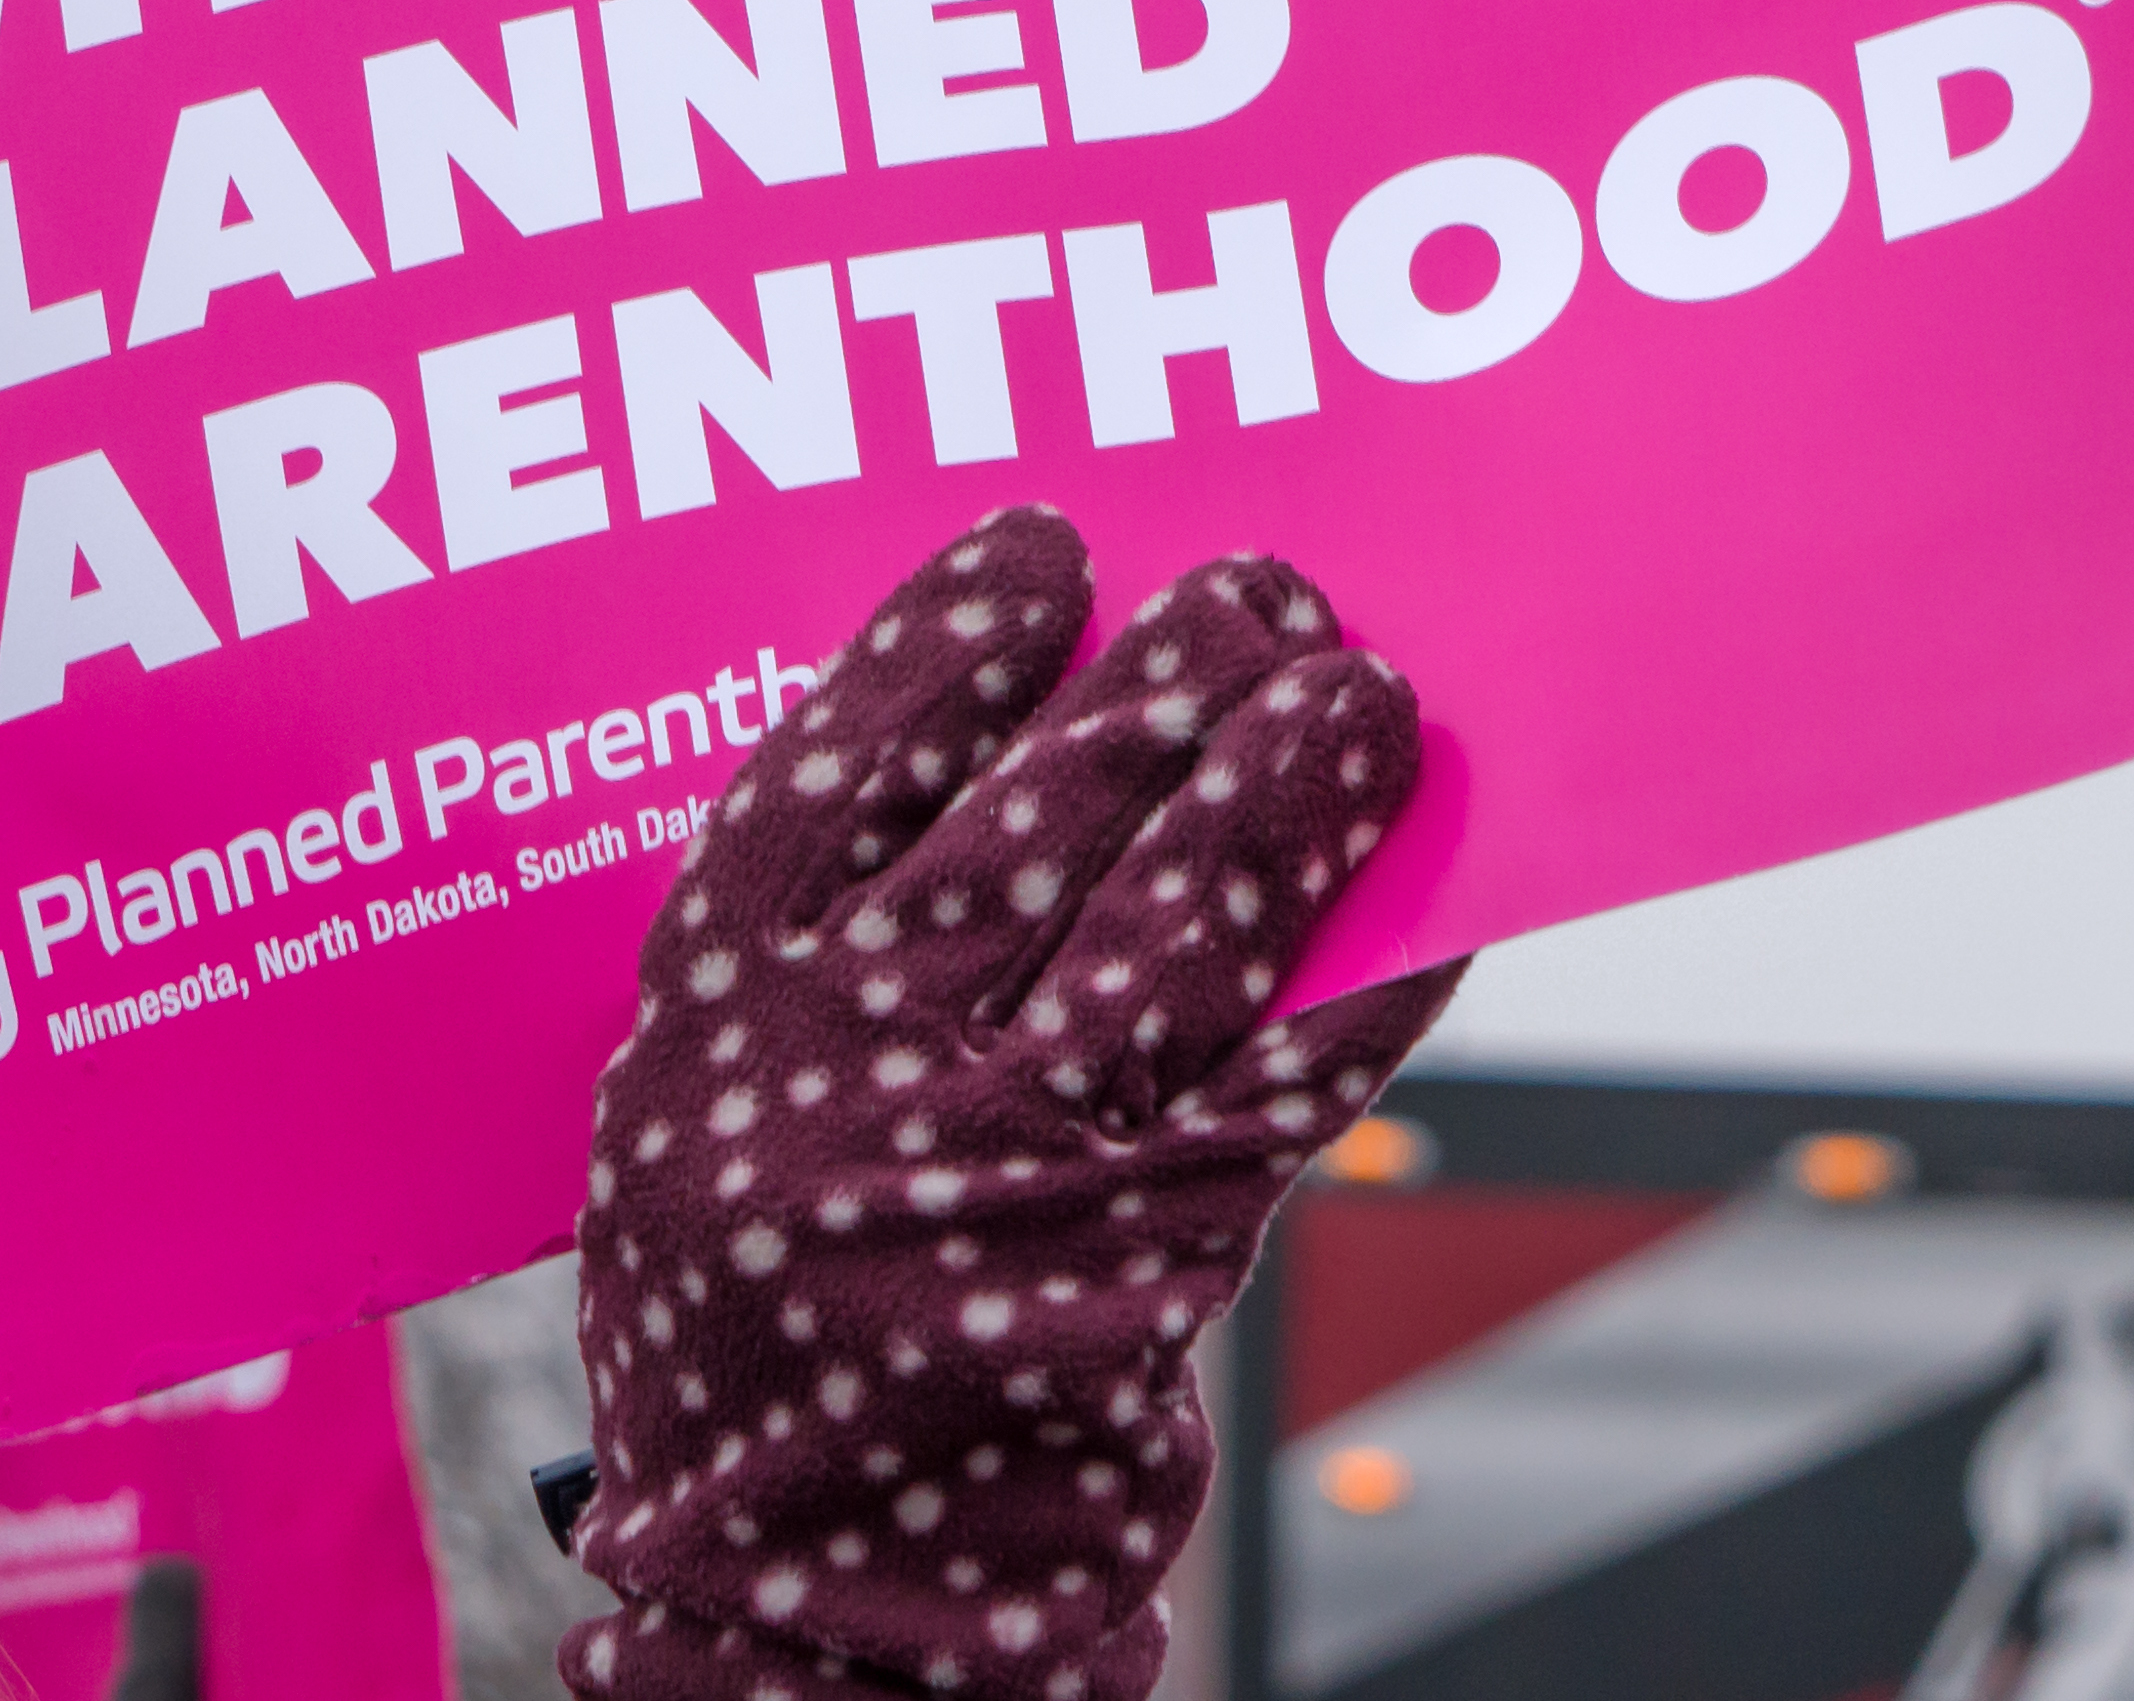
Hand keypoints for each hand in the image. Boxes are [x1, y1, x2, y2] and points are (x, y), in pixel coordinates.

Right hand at [566, 507, 1459, 1700]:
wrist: (807, 1588)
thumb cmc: (766, 1311)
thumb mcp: (704, 1109)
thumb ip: (823, 942)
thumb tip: (1026, 729)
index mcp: (713, 1020)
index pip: (837, 772)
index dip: (947, 641)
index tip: (1043, 545)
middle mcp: (856, 1071)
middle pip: (1041, 815)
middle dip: (1175, 678)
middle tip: (1261, 592)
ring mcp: (1008, 1161)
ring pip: (1182, 919)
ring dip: (1295, 787)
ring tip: (1365, 692)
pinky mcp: (1148, 1255)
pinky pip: (1293, 1078)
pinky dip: (1373, 977)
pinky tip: (1429, 897)